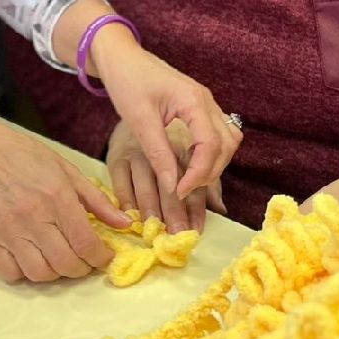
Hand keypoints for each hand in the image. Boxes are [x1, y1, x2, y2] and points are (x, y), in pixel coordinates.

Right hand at [0, 124, 132, 283]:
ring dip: (55, 273)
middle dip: (81, 268)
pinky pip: (10, 273)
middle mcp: (34, 217)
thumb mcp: (69, 172)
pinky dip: (24, 274)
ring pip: (39, 273)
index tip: (104, 257)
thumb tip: (125, 224)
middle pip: (65, 263)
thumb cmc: (29, 159)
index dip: (100, 257)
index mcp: (58, 198)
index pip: (85, 243)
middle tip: (83, 260)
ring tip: (58, 259)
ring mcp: (10, 230)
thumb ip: (98, 201)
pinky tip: (31, 259)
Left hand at [96, 35, 240, 202]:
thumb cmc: (127, 82)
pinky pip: (219, 133)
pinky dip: (211, 152)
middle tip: (183, 189)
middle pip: (227, 145)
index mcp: (193, 100)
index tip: (178, 191)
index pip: (211, 145)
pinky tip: (191, 162)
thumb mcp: (139, 120)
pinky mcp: (200, 106)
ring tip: (189, 178)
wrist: (122, 57)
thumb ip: (159, 154)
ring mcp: (206, 102)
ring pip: (228, 139)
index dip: (199, 174)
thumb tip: (172, 188)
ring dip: (214, 162)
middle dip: (209, 171)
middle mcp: (206, 100)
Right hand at [106, 119, 225, 233]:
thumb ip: (206, 179)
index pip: (192, 180)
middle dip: (175, 215)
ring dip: (151, 212)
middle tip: (179, 236)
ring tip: (155, 232)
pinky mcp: (116, 156)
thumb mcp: (191, 152)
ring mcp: (137, 152)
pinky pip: (121, 184)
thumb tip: (221, 209)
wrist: (133, 102)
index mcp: (184, 144)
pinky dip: (127, 202)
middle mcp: (161, 148)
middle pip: (170, 187)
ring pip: (145, 187)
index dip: (195, 207)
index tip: (196, 230)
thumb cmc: (167, 131)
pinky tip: (133, 218)